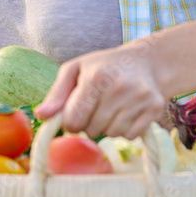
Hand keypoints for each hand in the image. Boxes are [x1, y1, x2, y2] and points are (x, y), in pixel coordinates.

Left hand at [33, 45, 167, 139]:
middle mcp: (120, 88)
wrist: (145, 60)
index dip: (70, 121)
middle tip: (96, 106)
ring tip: (112, 107)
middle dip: (89, 123)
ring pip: (111, 134)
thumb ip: (57, 93)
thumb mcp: (76, 70)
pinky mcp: (154, 108)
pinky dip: (125, 129)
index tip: (75, 112)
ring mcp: (139, 98)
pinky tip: (126, 111)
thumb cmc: (104, 66)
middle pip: (91, 130)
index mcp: (96, 77)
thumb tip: (41, 115)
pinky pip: (130, 136)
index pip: (73, 120)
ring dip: (107, 127)